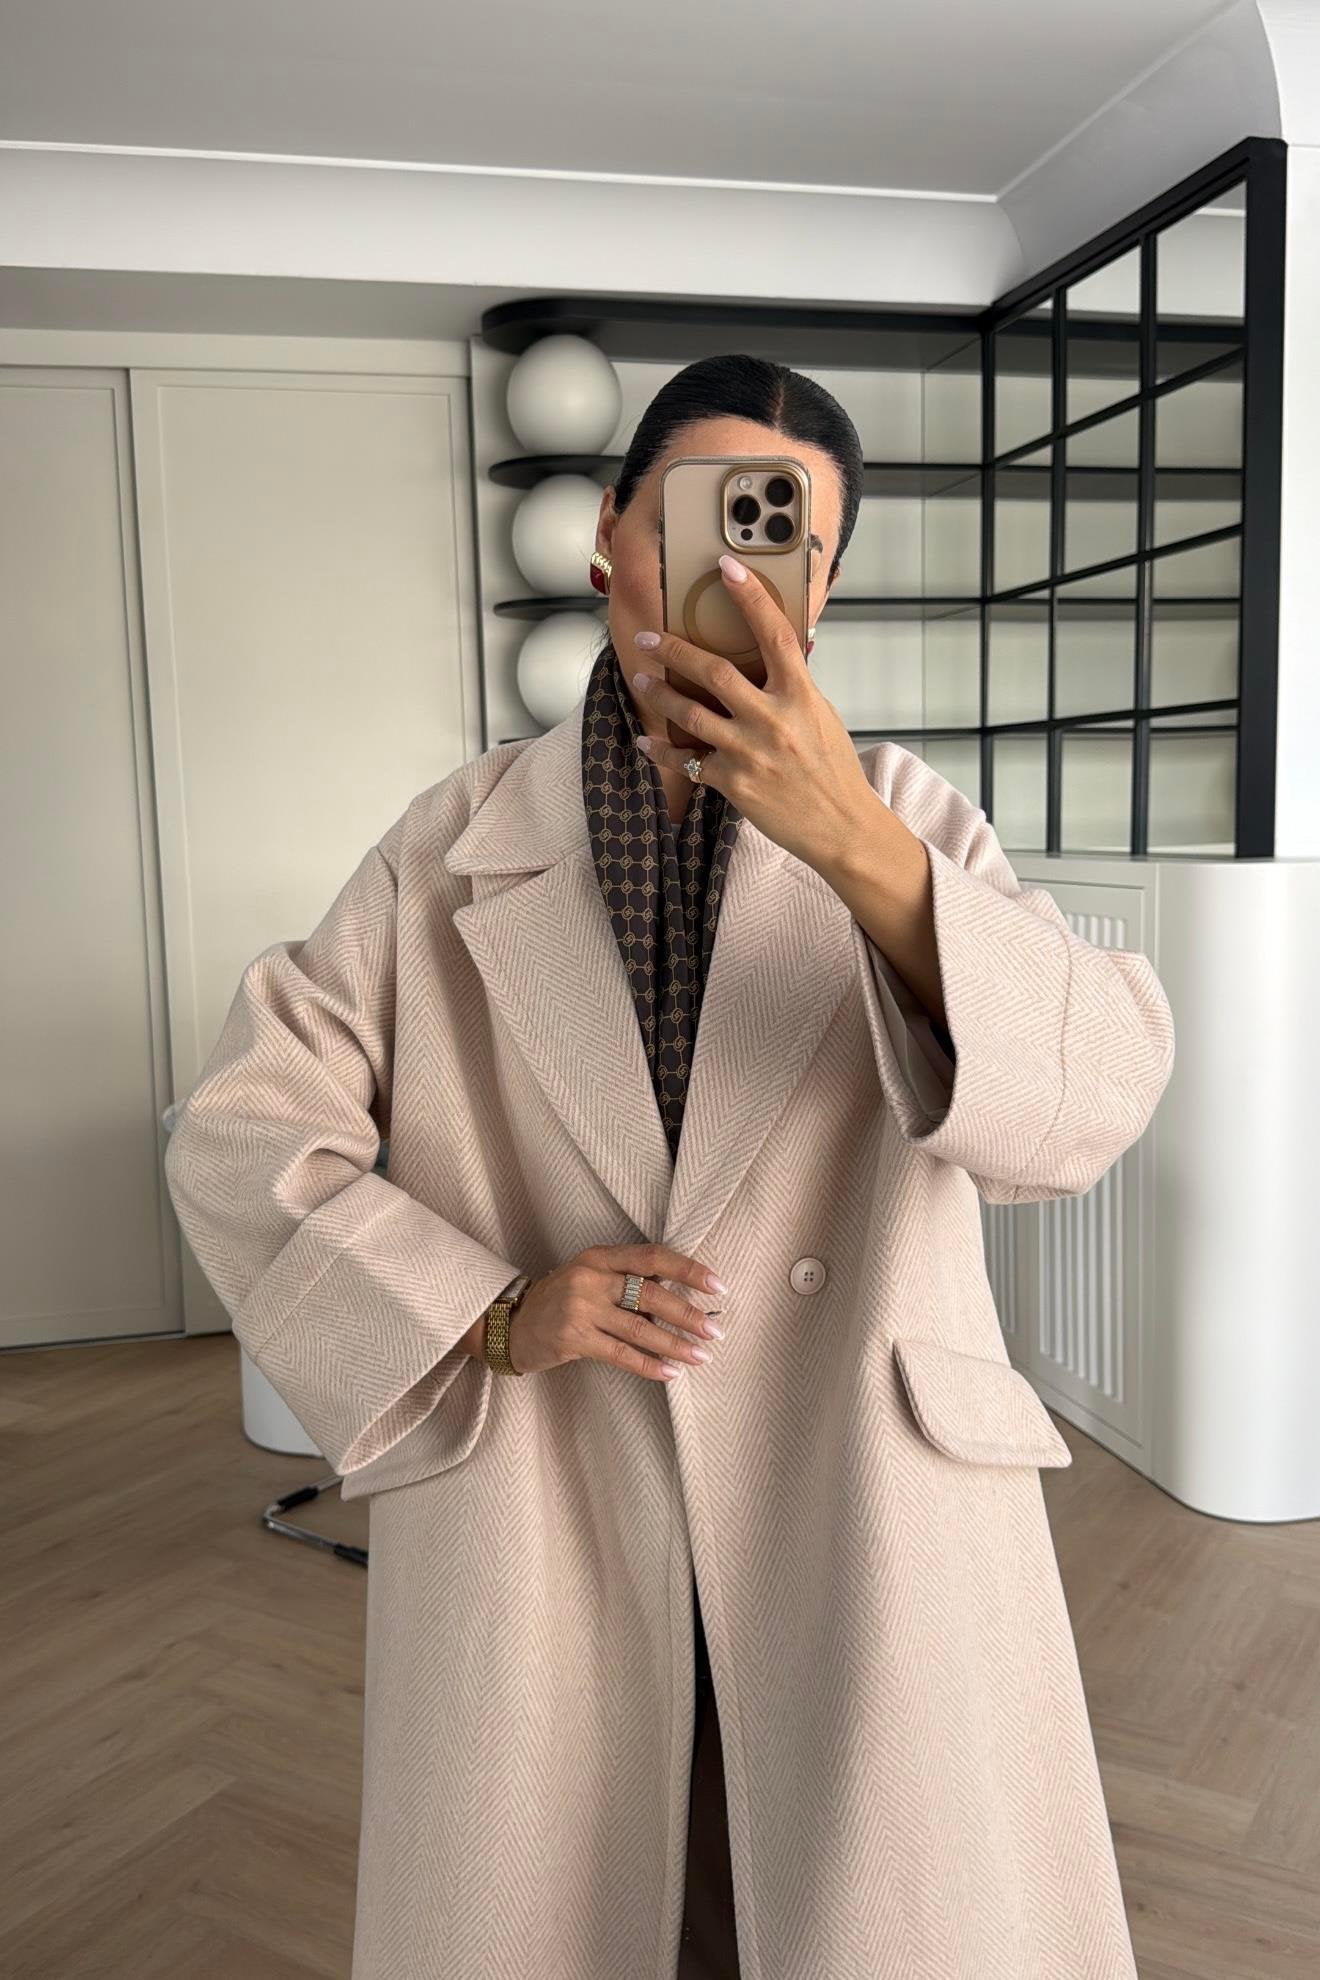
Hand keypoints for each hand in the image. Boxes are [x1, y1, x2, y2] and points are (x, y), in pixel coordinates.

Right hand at [506, 1243, 725, 1380]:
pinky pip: (621, 1354)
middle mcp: (590, 1277)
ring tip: (702, 1356)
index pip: (652, 1257)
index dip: (688, 1269)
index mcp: (599, 1256)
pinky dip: (649, 1365)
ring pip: (640, 1328)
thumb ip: (626, 1280)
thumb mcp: (590, 1276)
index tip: (718, 1286)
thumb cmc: (560, 1300)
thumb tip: (682, 1296)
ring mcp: (580, 1308)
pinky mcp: (573, 1339)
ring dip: (676, 1345)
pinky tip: (671, 1373)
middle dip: (688, 1314)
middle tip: (715, 1331)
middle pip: (650, 1294)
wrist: (511, 1325)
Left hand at [629, 553, 876, 872]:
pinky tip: (646, 741)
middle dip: (673, 650)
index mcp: (800, 695)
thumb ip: (793, 687)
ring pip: (690, 713)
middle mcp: (773, 719)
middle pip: (713, 672)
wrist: (841, 826)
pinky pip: (686, 761)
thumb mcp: (821, 716)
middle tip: (648, 638)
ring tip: (641, 680)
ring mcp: (750, 752)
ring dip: (659, 694)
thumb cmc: (833, 770)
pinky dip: (661, 751)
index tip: (727, 568)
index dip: (750, 598)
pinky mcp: (734, 783)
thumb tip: (780, 652)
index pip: (774, 634)